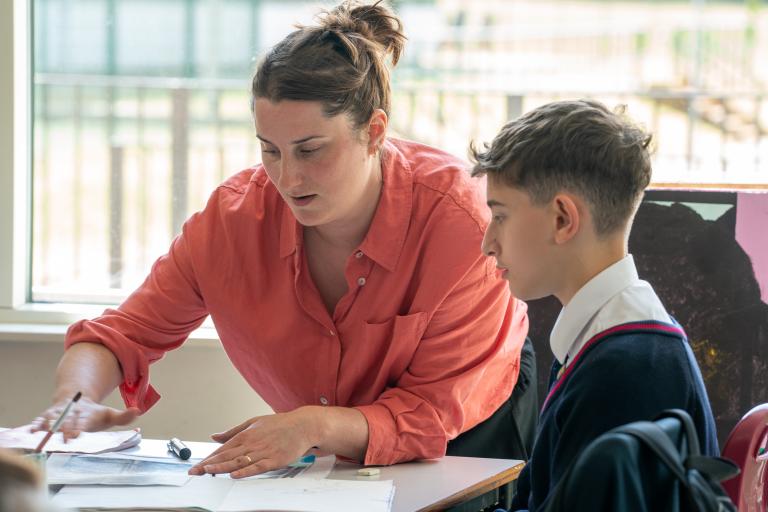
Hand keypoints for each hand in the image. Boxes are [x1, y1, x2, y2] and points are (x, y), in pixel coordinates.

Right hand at [30, 396, 139, 439]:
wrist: (76, 398)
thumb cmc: (93, 414)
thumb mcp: (109, 415)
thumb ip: (123, 417)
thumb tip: (138, 411)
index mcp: (85, 415)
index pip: (82, 423)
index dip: (78, 428)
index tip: (76, 435)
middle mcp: (70, 414)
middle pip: (66, 422)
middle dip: (64, 429)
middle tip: (62, 438)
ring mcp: (58, 414)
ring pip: (51, 419)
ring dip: (46, 427)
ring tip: (41, 435)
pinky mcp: (46, 416)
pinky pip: (38, 420)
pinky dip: (33, 425)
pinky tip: (28, 432)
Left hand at [189, 407, 319, 478]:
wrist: (303, 425)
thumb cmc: (280, 424)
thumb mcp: (254, 422)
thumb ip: (233, 431)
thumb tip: (214, 436)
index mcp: (246, 434)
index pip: (222, 448)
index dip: (208, 458)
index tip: (196, 465)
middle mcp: (252, 443)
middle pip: (227, 456)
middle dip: (208, 464)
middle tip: (194, 471)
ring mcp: (263, 451)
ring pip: (238, 462)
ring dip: (221, 468)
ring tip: (207, 472)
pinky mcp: (274, 460)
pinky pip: (257, 467)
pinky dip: (245, 471)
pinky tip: (234, 475)